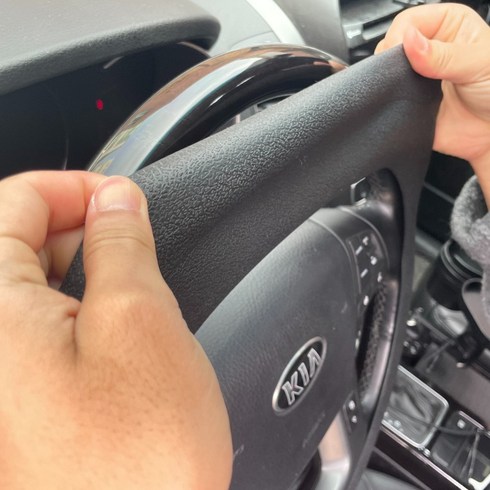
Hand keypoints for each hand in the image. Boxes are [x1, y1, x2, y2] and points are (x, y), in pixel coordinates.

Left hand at [0, 171, 231, 489]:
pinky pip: (31, 328)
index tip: (121, 198)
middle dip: (78, 228)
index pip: (14, 201)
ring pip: (24, 285)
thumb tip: (117, 199)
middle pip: (12, 241)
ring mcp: (1, 375)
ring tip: (125, 289)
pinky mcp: (14, 401)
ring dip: (75, 269)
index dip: (76, 187)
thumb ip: (123, 243)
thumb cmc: (136, 461)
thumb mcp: (142, 321)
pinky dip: (68, 309)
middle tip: (132, 241)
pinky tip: (103, 327)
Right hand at [376, 4, 489, 201]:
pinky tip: (400, 105)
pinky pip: (388, 101)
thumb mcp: (478, 64)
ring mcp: (416, 78)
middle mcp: (429, 50)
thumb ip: (443, 54)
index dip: (400, 36)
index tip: (400, 53)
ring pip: (386, 74)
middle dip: (391, 60)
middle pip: (392, 46)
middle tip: (401, 75)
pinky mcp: (407, 103)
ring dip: (389, 83)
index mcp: (448, 26)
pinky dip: (388, 104)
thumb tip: (409, 40)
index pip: (409, 21)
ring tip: (404, 91)